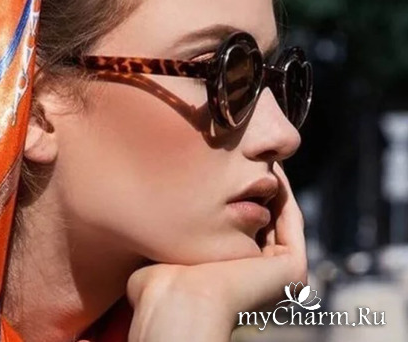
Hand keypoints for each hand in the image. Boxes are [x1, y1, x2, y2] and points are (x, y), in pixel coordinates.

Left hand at [125, 163, 306, 341]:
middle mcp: (260, 278)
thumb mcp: (170, 245)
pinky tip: (272, 167)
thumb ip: (175, 228)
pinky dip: (283, 192)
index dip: (237, 194)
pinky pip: (291, 221)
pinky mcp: (294, 270)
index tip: (226, 164)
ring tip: (261, 154)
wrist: (176, 295)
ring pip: (279, 217)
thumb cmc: (161, 277)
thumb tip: (153, 202)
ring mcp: (280, 276)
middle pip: (263, 220)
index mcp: (235, 277)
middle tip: (251, 152)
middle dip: (258, 184)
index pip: (241, 228)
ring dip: (272, 184)